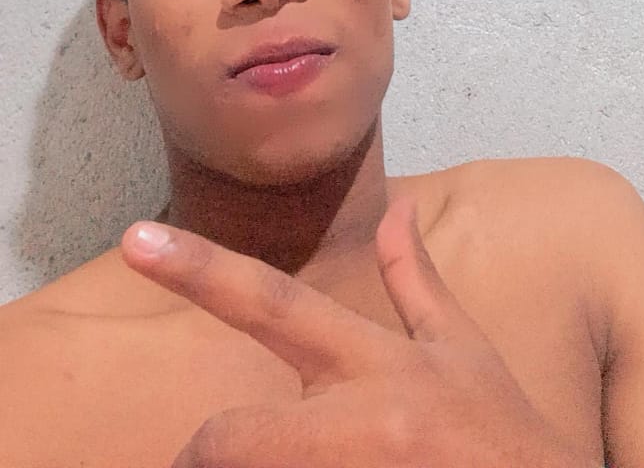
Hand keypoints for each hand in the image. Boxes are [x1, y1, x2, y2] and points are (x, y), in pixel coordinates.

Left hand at [121, 194, 582, 467]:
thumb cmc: (505, 439)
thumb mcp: (466, 354)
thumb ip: (417, 283)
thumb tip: (399, 207)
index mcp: (377, 365)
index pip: (274, 302)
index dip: (200, 269)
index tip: (134, 239)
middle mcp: (360, 423)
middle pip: (227, 440)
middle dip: (203, 456)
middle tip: (204, 461)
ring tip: (302, 461)